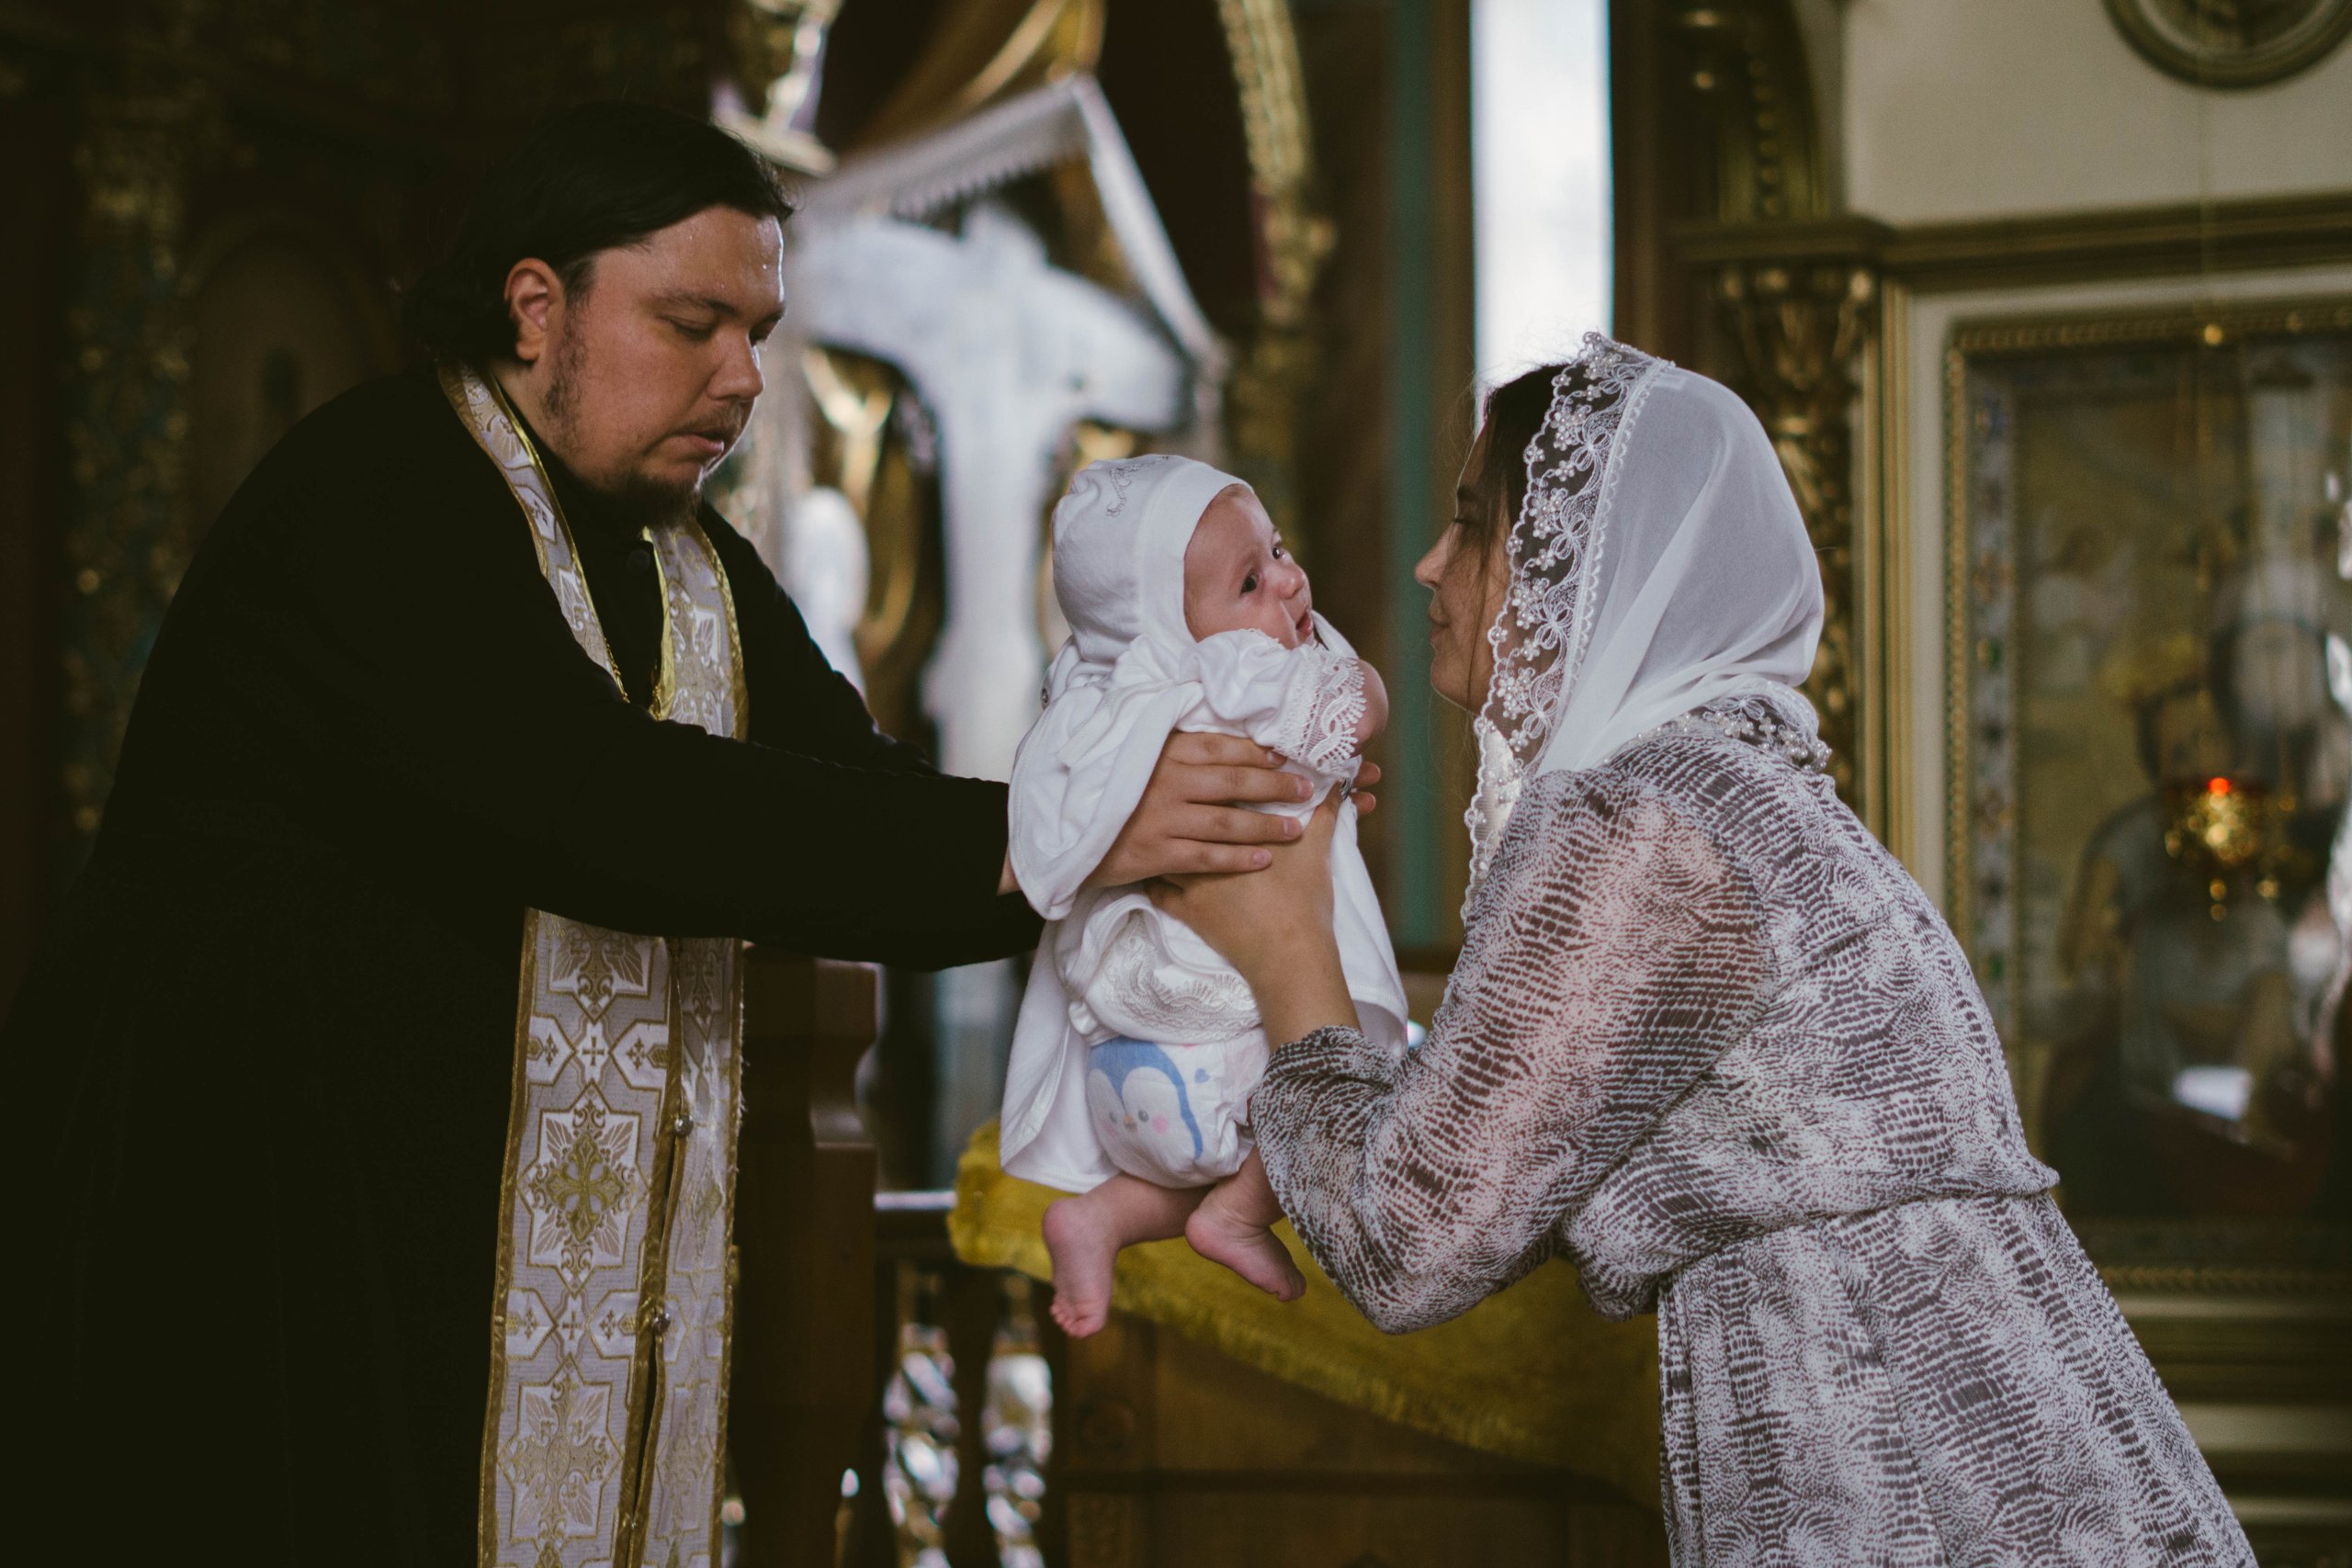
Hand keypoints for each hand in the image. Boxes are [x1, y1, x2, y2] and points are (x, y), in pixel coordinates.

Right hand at [1086, 732, 1306, 887]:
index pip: (1221, 747)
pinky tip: (1263, 859)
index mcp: (1161, 751)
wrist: (1059, 833)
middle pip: (1234, 781)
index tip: (1285, 756)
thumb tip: (1207, 734)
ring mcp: (1162, 819)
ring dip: (1266, 824)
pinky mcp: (1156, 854)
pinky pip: (1207, 857)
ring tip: (1296, 828)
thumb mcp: (1128, 753)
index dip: (1257, 752)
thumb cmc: (1098, 789)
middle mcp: (1166, 781)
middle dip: (1275, 786)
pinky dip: (1238, 858)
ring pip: (1227, 821)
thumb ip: (1166, 745)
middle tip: (1306, 789)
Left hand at [1149, 792, 1357, 1044]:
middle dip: (1175, 800)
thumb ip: (1324, 811)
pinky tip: (1150, 871)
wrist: (1288, 950)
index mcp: (1238, 825)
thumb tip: (1335, 786)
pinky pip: (1158, 891)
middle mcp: (1207, 846)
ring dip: (1159, 838)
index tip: (1204, 773)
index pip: (1218, 790)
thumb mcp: (1318, 847)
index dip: (1212, 779)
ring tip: (1155, 828)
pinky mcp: (1186, 910)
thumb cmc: (1304, 897)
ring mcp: (1192, 879)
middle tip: (1168, 791)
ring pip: (1163, 849)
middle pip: (1184, 813)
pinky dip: (1152, 879)